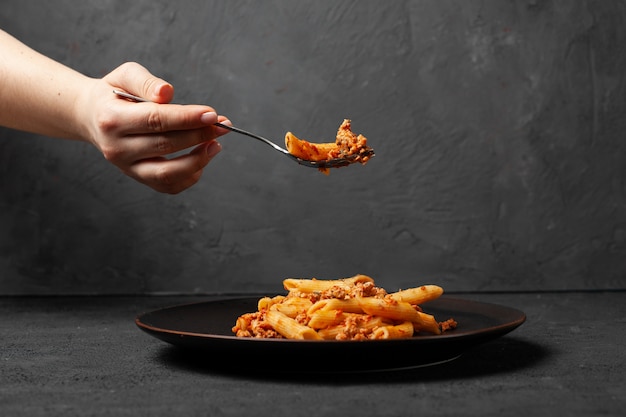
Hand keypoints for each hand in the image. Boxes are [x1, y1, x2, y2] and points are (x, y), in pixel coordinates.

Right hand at [79, 62, 230, 193]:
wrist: (91, 117)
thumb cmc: (114, 93)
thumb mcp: (125, 75)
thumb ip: (146, 82)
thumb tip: (167, 93)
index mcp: (112, 119)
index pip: (156, 120)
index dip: (187, 118)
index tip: (212, 114)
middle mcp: (117, 147)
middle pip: (165, 145)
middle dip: (199, 135)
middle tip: (223, 125)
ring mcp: (126, 167)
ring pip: (168, 173)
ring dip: (198, 160)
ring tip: (216, 144)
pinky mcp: (137, 178)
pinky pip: (169, 185)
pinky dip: (191, 175)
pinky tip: (203, 156)